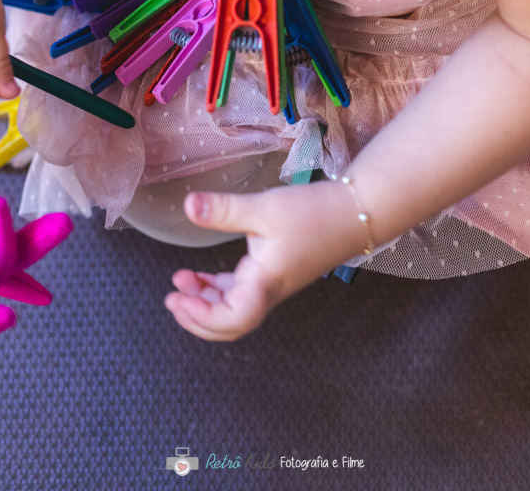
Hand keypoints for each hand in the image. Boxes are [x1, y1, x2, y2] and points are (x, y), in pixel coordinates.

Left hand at [164, 181, 367, 340]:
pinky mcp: (276, 274)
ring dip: (205, 302)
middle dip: (197, 317)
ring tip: (181, 281)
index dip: (201, 318)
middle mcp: (268, 292)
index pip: (232, 320)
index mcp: (265, 283)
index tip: (178, 299)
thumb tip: (188, 205)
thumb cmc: (315, 213)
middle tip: (171, 298)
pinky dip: (220, 289)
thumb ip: (224, 209)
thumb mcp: (265, 208)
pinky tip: (204, 276)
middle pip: (230, 324)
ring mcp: (273, 285)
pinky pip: (243, 293)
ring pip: (234, 309)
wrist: (357, 212)